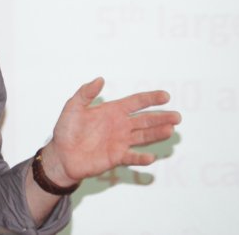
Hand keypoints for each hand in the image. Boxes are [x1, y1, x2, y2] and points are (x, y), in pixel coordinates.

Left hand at [41, 77, 181, 186]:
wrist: (61, 154)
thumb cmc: (67, 129)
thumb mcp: (73, 107)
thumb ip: (85, 93)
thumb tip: (100, 79)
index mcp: (112, 111)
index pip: (136, 102)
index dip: (150, 98)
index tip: (166, 96)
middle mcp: (120, 125)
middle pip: (145, 120)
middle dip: (161, 118)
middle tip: (177, 116)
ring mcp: (120, 142)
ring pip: (143, 137)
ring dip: (157, 134)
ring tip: (170, 130)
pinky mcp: (116, 157)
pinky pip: (132, 157)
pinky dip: (141, 158)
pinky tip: (150, 157)